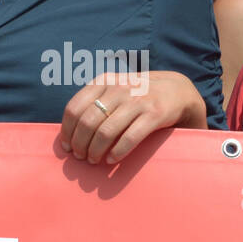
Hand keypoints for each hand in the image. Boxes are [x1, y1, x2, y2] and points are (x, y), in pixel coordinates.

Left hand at [60, 70, 206, 164]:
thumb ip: (94, 100)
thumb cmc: (136, 95)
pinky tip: (111, 160)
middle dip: (80, 144)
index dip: (67, 130)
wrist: (176, 91)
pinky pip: (129, 138)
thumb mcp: (114, 88)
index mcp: (103, 81)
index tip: (66, 146)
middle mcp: (118, 88)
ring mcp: (137, 100)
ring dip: (95, 151)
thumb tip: (69, 129)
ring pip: (106, 131)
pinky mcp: (154, 114)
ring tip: (93, 160)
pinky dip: (117, 152)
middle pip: (87, 122)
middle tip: (80, 157)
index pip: (75, 107)